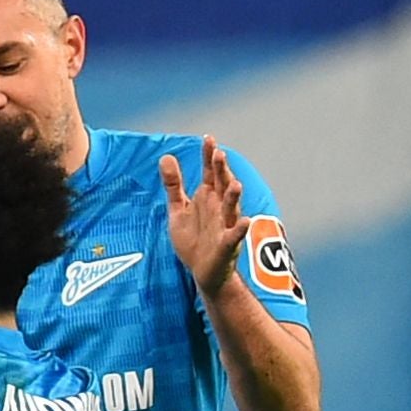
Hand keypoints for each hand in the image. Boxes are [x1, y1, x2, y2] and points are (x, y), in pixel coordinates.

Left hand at [158, 139, 248, 295]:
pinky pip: (234, 236)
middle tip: (219, 154)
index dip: (208, 157)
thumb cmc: (194, 239)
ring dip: (234, 196)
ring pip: (232, 208)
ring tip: (236, 184)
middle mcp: (219, 209)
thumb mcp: (178, 209)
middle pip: (222, 186)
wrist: (202, 272)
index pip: (210, 173)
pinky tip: (244, 221)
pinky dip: (240, 229)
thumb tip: (166, 156)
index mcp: (208, 198)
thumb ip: (174, 185)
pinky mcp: (227, 245)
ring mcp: (225, 226)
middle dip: (222, 171)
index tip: (207, 138)